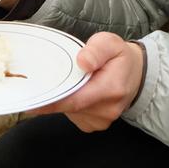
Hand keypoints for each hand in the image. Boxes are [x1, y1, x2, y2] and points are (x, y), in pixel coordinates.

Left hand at [31, 32, 145, 131]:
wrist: (136, 75)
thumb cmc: (119, 57)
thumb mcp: (110, 43)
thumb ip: (96, 50)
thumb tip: (82, 62)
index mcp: (111, 88)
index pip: (76, 100)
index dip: (53, 102)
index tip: (32, 102)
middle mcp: (107, 110)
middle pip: (70, 107)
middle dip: (53, 95)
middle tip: (38, 82)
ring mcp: (101, 121)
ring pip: (69, 111)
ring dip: (62, 97)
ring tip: (70, 80)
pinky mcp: (95, 125)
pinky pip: (73, 115)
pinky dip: (68, 104)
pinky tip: (75, 91)